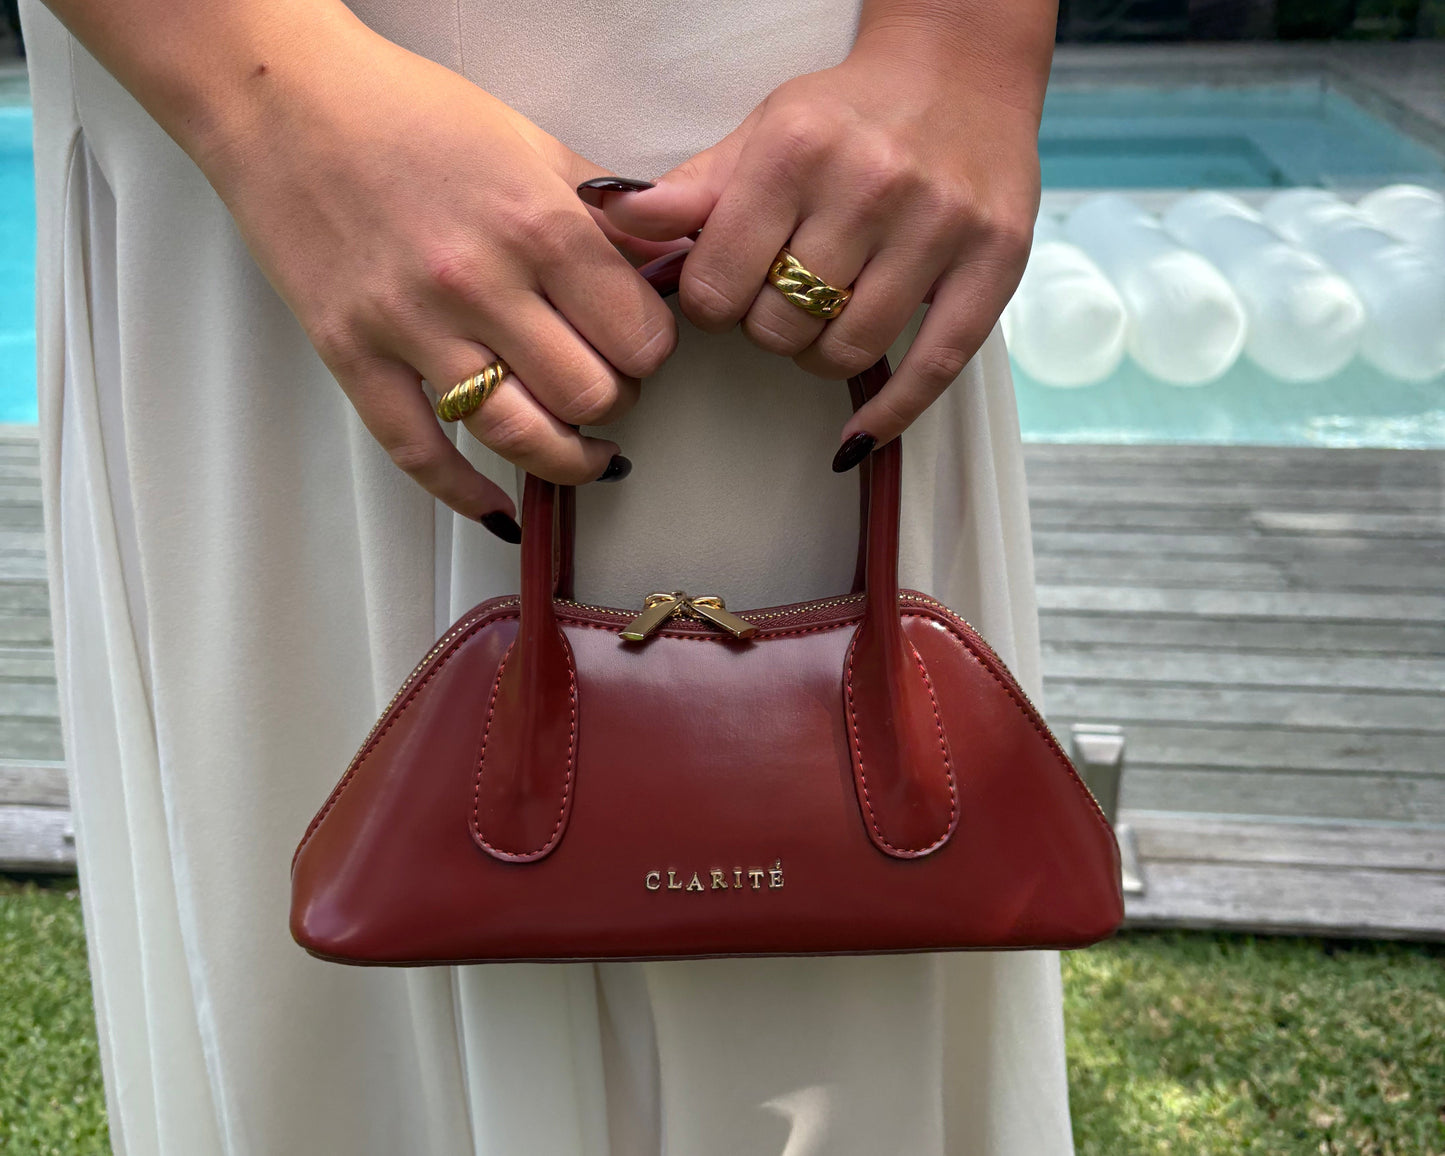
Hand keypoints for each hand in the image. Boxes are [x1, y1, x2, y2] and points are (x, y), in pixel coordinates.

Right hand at [193, 16, 682, 531]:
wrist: (281, 100)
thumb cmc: (406, 112)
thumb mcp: (529, 142)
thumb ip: (605, 213)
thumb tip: (669, 259)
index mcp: (537, 224)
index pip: (638, 336)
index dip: (652, 352)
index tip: (642, 347)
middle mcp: (479, 282)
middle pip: (590, 396)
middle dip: (616, 404)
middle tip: (608, 387)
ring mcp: (411, 326)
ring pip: (519, 436)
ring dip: (567, 459)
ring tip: (583, 453)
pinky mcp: (354, 355)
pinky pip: (418, 453)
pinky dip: (465, 494)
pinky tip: (499, 507)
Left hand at [584, 32, 1043, 464]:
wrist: (961, 71)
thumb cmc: (849, 112)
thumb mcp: (760, 136)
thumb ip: (689, 191)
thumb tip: (607, 210)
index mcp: (796, 152)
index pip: (718, 284)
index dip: (711, 303)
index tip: (727, 290)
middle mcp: (871, 186)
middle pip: (781, 326)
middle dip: (768, 327)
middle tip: (782, 300)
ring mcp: (938, 227)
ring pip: (847, 353)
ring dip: (820, 357)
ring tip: (826, 320)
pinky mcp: (994, 262)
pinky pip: (934, 368)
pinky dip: (889, 414)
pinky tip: (858, 434)